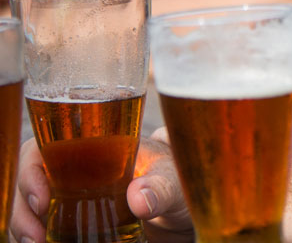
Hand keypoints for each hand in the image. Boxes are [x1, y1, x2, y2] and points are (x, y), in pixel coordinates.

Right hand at [11, 132, 193, 242]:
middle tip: (35, 232)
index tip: (40, 198)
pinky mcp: (74, 217)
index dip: (32, 167)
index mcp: (96, 145)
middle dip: (23, 202)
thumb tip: (139, 199)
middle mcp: (78, 167)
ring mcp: (73, 193)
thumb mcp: (175, 181)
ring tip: (36, 242)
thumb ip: (161, 187)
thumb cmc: (178, 181)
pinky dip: (33, 232)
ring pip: (30, 200)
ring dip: (23, 221)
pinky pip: (42, 220)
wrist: (182, 208)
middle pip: (32, 175)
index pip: (47, 144)